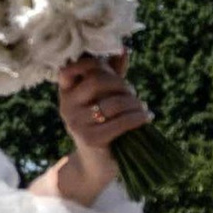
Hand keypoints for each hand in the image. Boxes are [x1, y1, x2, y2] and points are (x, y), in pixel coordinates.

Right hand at [32, 53, 151, 208]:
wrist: (95, 164)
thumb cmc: (102, 124)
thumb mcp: (104, 96)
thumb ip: (112, 72)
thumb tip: (124, 47)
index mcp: (66, 91)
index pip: (72, 67)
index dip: (93, 63)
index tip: (112, 71)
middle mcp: (66, 105)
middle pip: (98, 80)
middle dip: (122, 84)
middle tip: (133, 93)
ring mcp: (77, 123)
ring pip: (113, 102)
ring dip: (134, 103)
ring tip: (142, 108)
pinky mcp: (90, 139)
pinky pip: (120, 122)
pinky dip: (137, 118)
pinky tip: (146, 118)